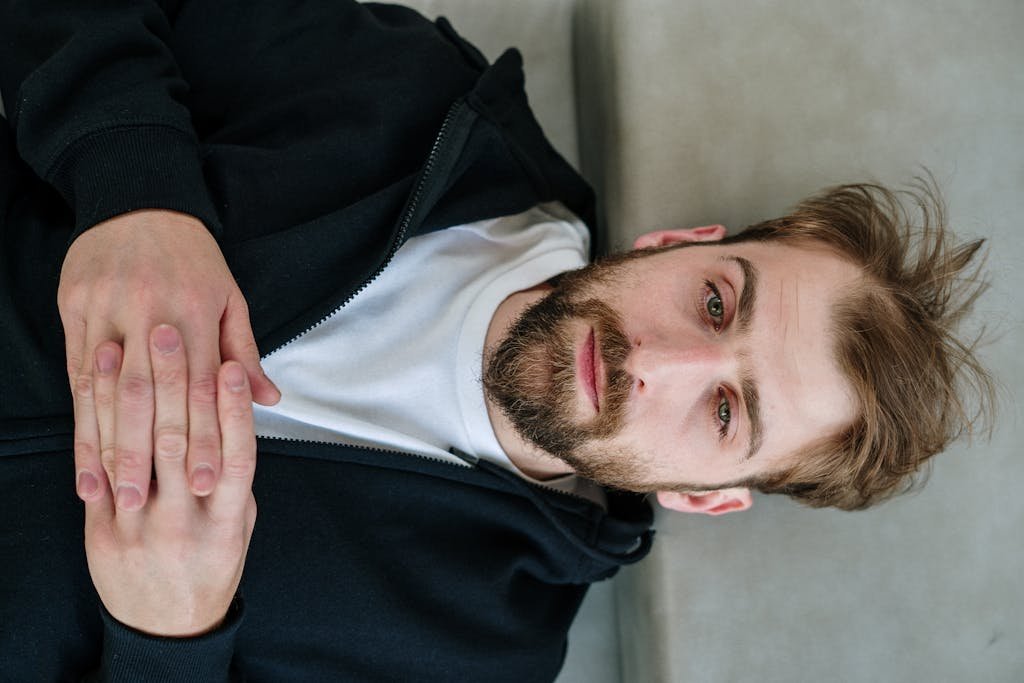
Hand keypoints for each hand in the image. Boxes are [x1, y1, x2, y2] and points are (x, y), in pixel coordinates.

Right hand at [59, 209, 278, 509]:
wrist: (138, 200)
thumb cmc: (193, 256)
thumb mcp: (229, 297)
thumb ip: (244, 353)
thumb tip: (269, 400)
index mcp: (195, 314)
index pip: (200, 388)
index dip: (202, 437)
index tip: (204, 482)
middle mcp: (150, 315)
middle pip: (149, 396)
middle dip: (149, 454)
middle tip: (149, 503)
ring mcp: (108, 313)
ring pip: (106, 391)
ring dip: (107, 447)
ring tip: (111, 493)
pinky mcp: (76, 313)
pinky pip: (76, 376)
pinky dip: (79, 420)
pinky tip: (82, 455)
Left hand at [82, 325, 256, 636]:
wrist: (167, 628)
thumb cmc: (212, 566)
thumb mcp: (241, 523)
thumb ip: (240, 471)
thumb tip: (253, 413)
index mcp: (231, 519)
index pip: (237, 453)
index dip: (234, 407)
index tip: (232, 365)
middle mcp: (188, 523)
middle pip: (183, 442)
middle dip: (174, 382)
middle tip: (169, 333)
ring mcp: (143, 530)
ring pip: (138, 452)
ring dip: (129, 393)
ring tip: (127, 346)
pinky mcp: (104, 535)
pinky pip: (100, 475)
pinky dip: (96, 426)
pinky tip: (95, 390)